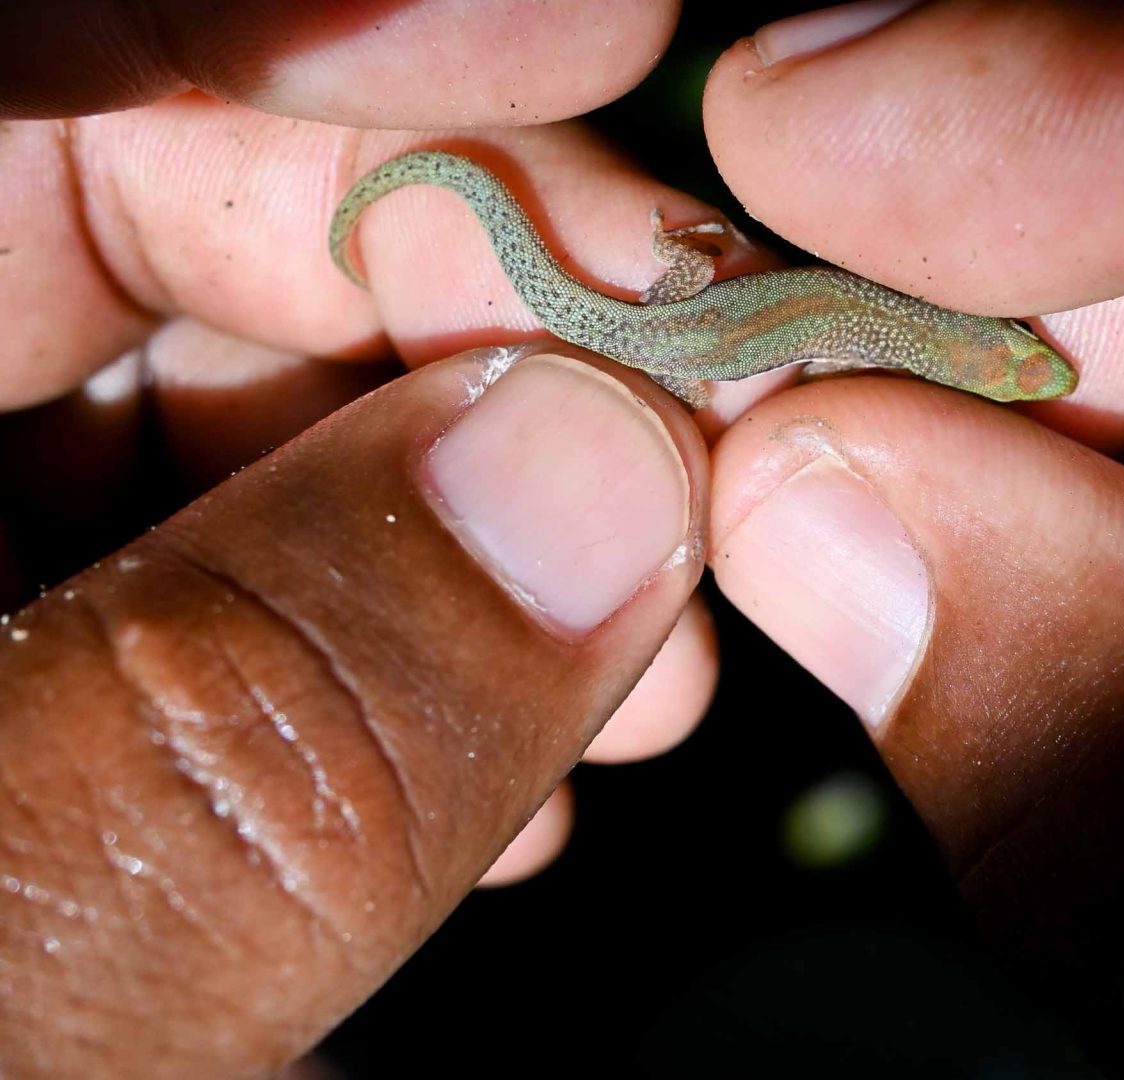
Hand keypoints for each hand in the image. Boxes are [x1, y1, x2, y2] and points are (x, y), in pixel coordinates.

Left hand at [0, 3, 733, 1074]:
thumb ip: (233, 756)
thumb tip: (592, 495)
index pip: (24, 74)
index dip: (320, 39)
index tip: (586, 59)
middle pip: (140, 229)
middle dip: (454, 319)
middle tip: (680, 455)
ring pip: (209, 427)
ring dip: (470, 510)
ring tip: (633, 662)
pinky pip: (214, 600)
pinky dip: (400, 650)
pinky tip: (523, 747)